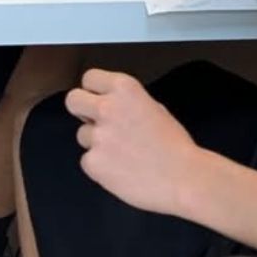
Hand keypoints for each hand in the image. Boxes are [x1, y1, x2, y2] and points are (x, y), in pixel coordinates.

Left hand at [66, 69, 203, 216]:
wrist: (184, 178)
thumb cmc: (175, 145)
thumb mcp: (153, 108)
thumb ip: (127, 103)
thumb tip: (111, 107)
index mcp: (124, 88)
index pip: (89, 78)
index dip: (95, 91)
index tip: (100, 100)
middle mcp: (107, 107)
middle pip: (73, 100)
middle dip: (82, 110)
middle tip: (96, 123)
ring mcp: (97, 136)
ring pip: (82, 135)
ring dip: (96, 143)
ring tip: (122, 155)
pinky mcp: (93, 163)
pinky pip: (87, 161)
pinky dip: (100, 167)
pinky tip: (121, 171)